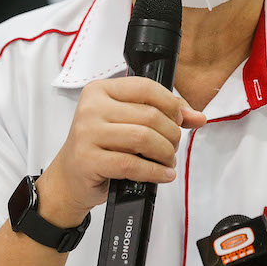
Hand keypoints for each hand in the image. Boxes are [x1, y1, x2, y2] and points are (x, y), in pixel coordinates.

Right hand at [36, 77, 206, 226]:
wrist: (69, 178)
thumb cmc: (100, 147)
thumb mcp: (127, 122)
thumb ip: (161, 114)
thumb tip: (197, 116)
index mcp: (100, 90)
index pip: (146, 87)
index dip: (171, 103)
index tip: (180, 118)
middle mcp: (91, 107)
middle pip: (149, 115)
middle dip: (171, 134)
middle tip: (173, 147)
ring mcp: (87, 133)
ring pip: (143, 138)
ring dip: (165, 153)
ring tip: (168, 161)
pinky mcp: (88, 159)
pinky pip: (132, 164)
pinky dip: (155, 171)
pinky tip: (163, 174)